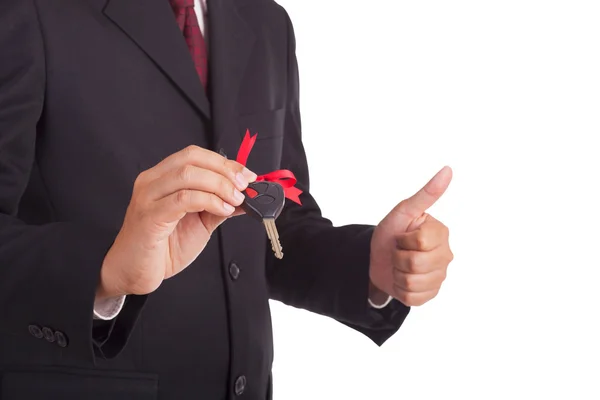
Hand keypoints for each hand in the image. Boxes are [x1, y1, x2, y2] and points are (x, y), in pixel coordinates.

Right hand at [96, 146, 256, 299]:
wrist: (134, 273)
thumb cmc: (162, 248)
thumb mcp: (200, 222)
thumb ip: (218, 206)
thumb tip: (245, 196)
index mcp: (162, 178)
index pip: (194, 155)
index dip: (224, 162)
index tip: (247, 175)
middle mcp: (152, 181)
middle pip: (191, 159)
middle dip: (224, 170)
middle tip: (244, 186)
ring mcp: (148, 197)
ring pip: (188, 175)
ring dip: (219, 185)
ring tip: (236, 200)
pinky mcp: (149, 216)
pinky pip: (183, 199)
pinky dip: (209, 201)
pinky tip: (223, 209)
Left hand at [369, 166, 453, 306]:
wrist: (377, 258)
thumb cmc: (391, 233)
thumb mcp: (403, 212)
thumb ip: (426, 194)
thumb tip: (448, 170)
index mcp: (441, 233)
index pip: (420, 242)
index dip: (403, 240)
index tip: (402, 236)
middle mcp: (446, 255)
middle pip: (415, 264)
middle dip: (398, 257)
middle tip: (398, 251)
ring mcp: (439, 277)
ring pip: (412, 282)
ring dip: (397, 274)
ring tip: (399, 265)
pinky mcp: (430, 294)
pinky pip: (413, 298)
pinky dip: (400, 289)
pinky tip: (402, 279)